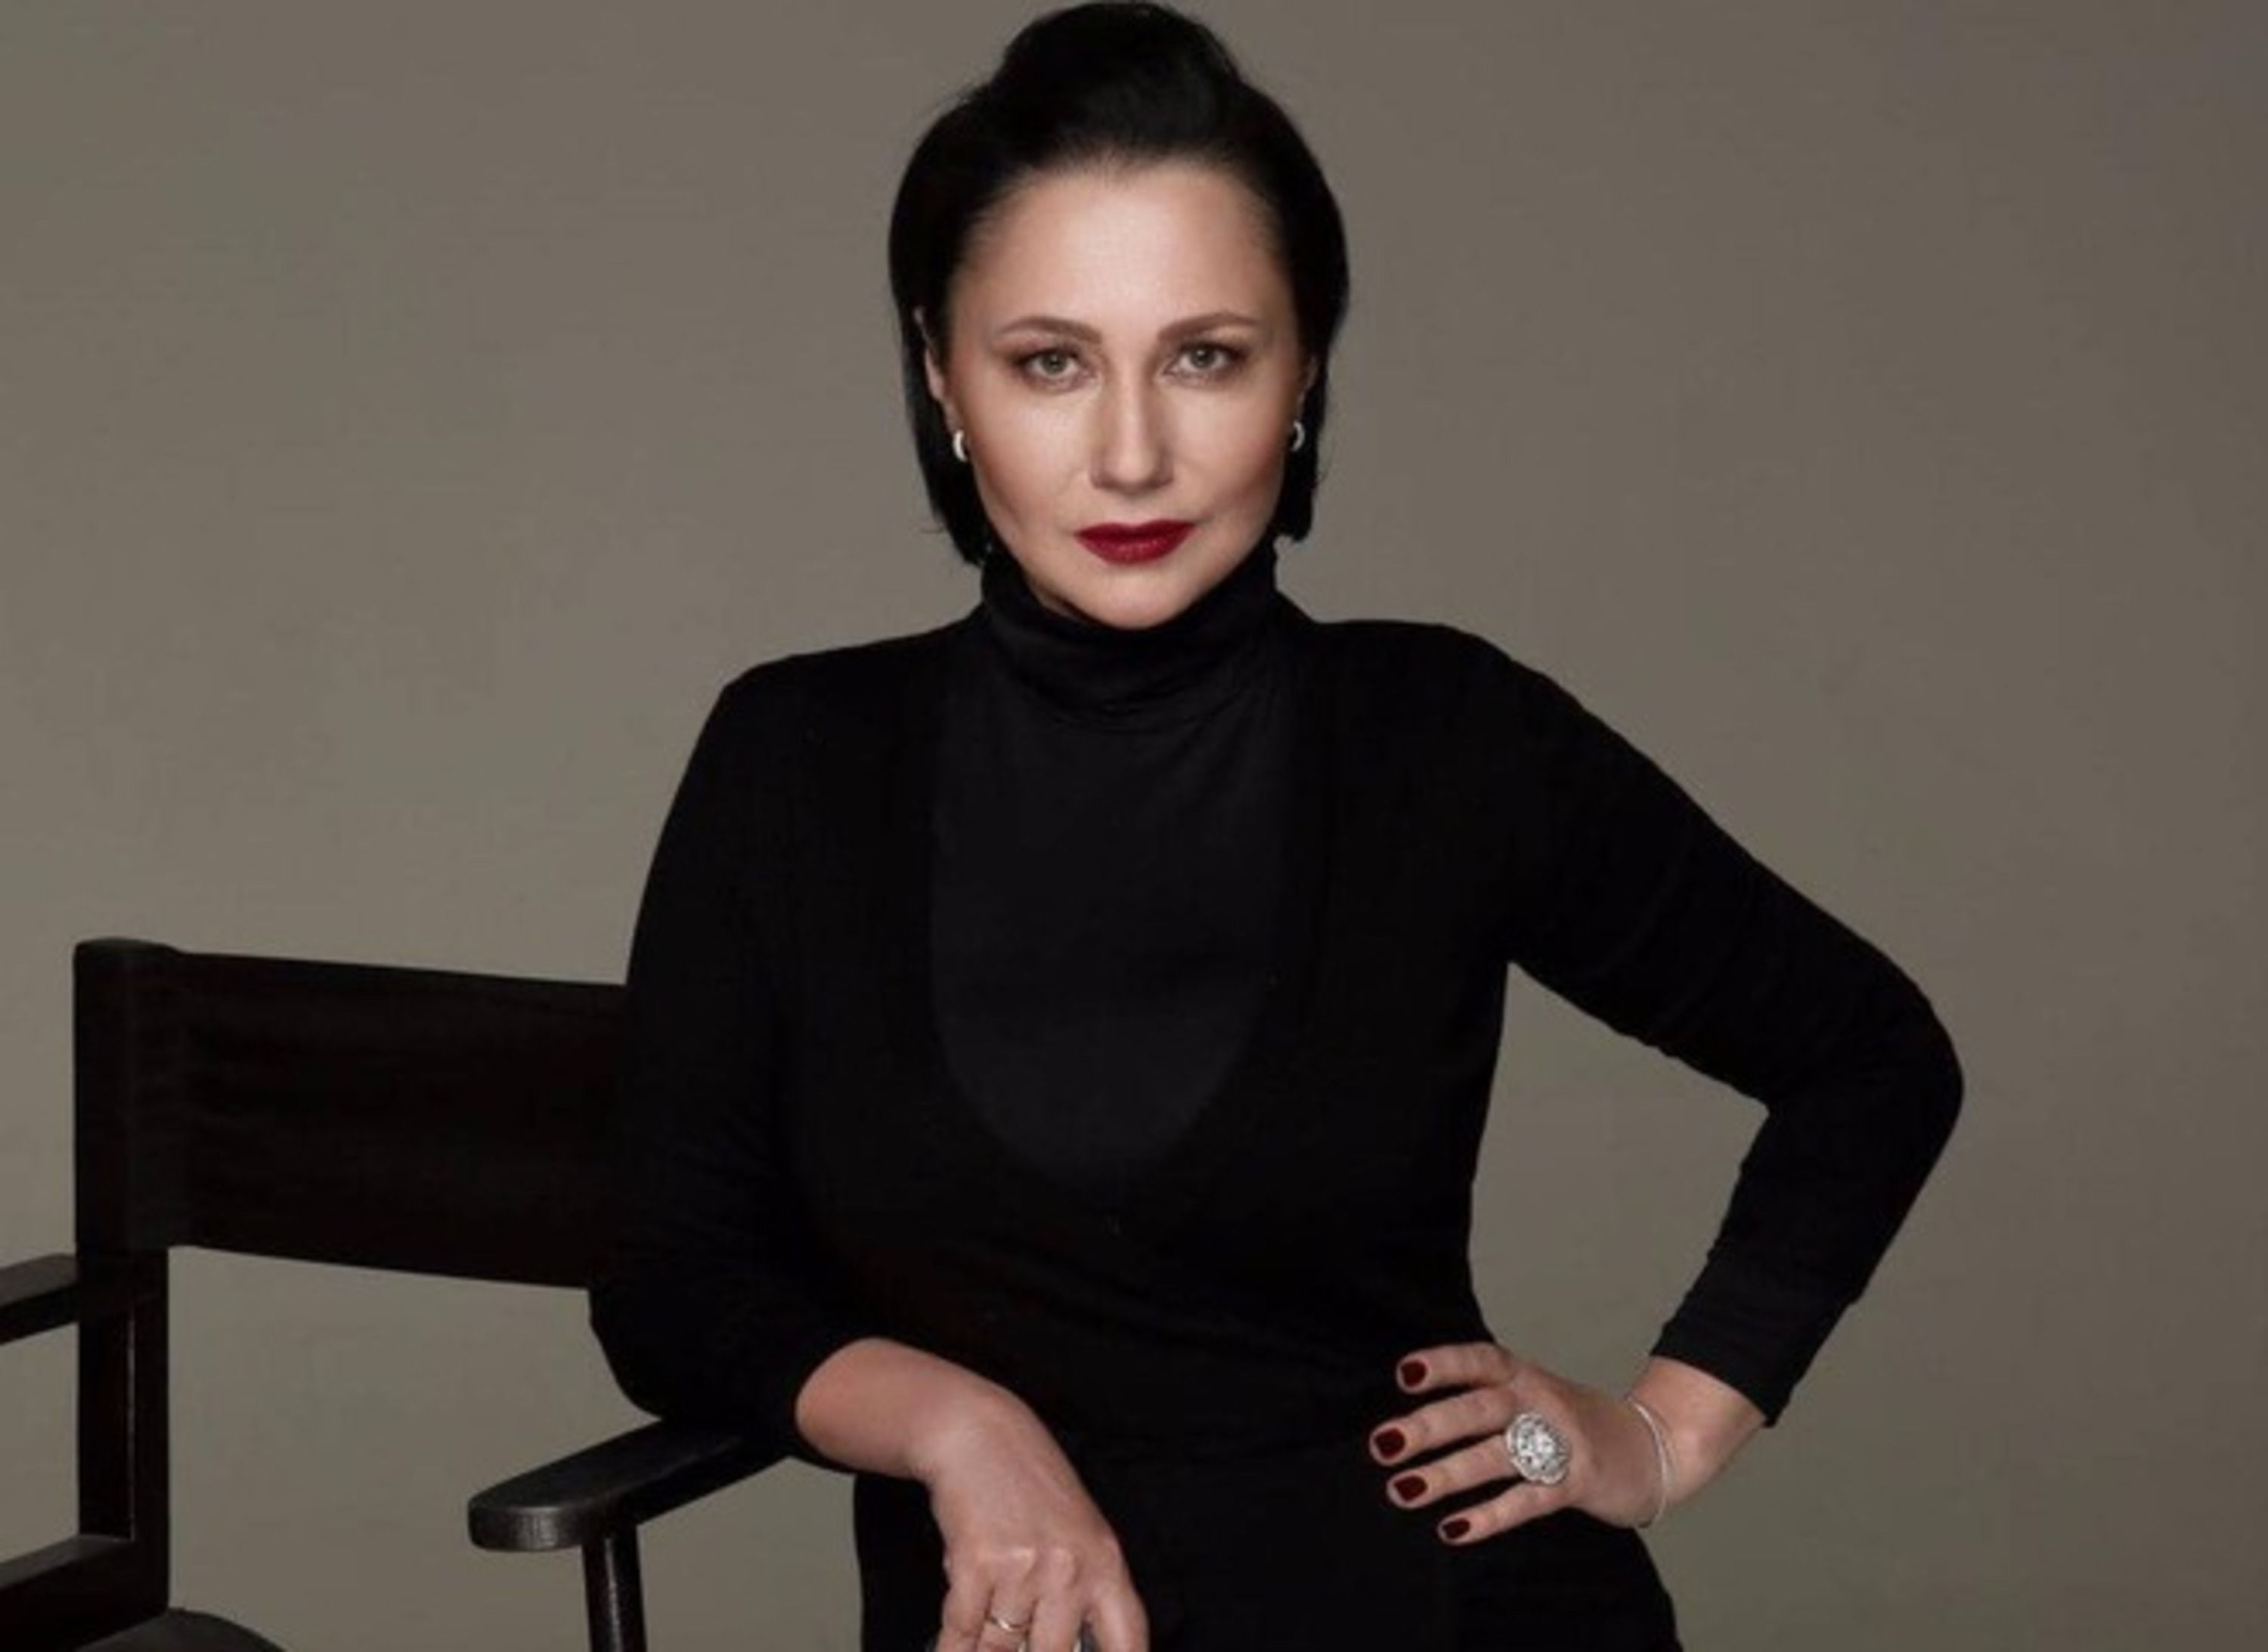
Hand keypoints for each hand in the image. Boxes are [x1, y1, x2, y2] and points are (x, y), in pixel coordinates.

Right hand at [917, 1392, 1148, 1651]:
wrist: (979, 1437)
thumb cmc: (1031, 1486)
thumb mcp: (1079, 1535)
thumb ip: (1086, 1593)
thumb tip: (1076, 1650)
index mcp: (1105, 1563)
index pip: (1127, 1642)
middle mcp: (1069, 1570)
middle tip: (1021, 1643)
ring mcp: (1022, 1568)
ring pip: (1001, 1649)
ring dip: (987, 1650)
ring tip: (986, 1634)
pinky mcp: (975, 1565)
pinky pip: (962, 1635)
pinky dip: (952, 1651)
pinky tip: (953, 1650)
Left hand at [1366, 1341, 1674, 1542]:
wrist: (1654, 1445)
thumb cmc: (1571, 1421)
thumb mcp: (1531, 1394)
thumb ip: (1482, 1397)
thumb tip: (1408, 1418)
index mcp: (1523, 1376)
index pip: (1480, 1360)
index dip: (1443, 1364)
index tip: (1403, 1375)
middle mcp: (1539, 1402)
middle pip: (1480, 1410)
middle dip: (1430, 1426)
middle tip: (1383, 1444)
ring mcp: (1560, 1443)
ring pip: (1498, 1456)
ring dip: (1448, 1474)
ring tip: (1403, 1489)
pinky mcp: (1577, 1483)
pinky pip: (1528, 1500)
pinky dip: (1491, 1515)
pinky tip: (1454, 1528)